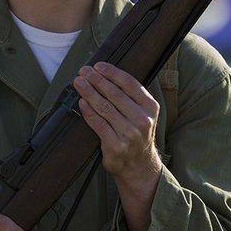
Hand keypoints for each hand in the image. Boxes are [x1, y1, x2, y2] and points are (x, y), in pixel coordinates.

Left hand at [73, 62, 162, 230]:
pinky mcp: (115, 145)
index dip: (112, 72)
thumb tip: (106, 74)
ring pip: (104, 107)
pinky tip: (82, 102)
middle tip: (84, 71)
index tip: (98, 65)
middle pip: (115, 94)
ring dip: (89, 92)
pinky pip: (98, 124)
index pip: (130, 84)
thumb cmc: (138, 134)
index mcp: (151, 108)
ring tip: (79, 82)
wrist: (139, 165)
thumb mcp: (144, 114)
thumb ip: (132, 96)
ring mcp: (129, 134)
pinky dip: (88, 112)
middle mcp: (142, 120)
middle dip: (96, 80)